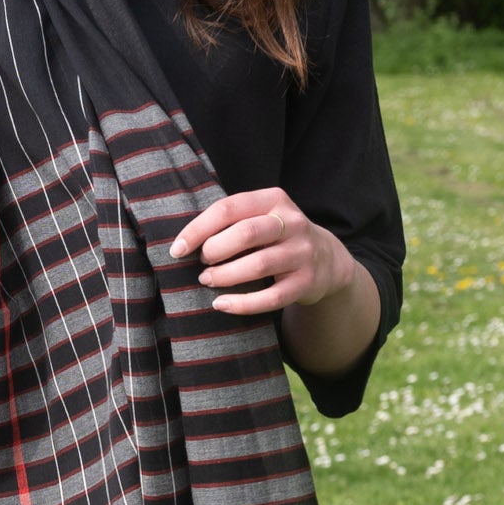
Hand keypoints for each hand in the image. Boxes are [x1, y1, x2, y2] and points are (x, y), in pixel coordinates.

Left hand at [168, 186, 354, 314]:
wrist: (326, 260)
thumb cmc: (276, 238)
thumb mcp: (261, 217)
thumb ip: (231, 222)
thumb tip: (183, 243)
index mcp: (274, 200)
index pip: (229, 208)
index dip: (199, 229)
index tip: (177, 249)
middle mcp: (292, 223)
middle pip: (247, 233)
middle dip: (215, 250)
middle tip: (201, 264)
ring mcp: (302, 252)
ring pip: (259, 264)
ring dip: (226, 275)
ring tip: (207, 281)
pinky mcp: (306, 282)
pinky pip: (272, 297)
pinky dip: (243, 304)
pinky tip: (221, 304)